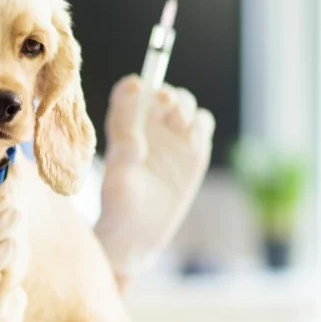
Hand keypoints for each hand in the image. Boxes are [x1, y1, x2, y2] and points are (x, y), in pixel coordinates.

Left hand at [94, 75, 214, 276]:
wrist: (138, 235)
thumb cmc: (119, 207)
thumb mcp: (118, 178)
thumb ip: (124, 150)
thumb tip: (136, 133)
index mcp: (122, 128)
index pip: (129, 93)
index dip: (135, 86)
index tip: (138, 88)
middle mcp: (148, 128)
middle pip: (162, 93)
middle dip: (167, 93)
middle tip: (166, 104)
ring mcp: (172, 139)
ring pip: (185, 105)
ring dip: (185, 106)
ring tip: (178, 123)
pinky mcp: (193, 152)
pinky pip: (203, 125)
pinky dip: (201, 126)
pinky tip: (192, 141)